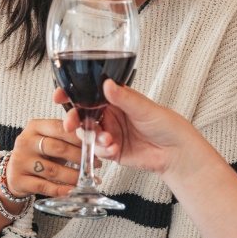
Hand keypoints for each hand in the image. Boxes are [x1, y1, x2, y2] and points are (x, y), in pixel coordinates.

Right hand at [6, 117, 90, 198]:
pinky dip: (61, 190)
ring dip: (74, 176)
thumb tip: (98, 141)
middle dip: (81, 157)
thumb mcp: (51, 140)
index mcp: (35, 127)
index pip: (60, 128)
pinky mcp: (18, 180)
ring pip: (53, 170)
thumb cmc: (40, 155)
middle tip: (97, 164)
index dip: (80, 136)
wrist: (14, 173)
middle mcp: (25, 141)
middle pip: (58, 148)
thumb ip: (68, 137)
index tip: (96, 145)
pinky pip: (44, 187)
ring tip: (90, 179)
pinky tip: (73, 191)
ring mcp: (20, 161)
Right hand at [55, 84, 198, 179]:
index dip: (72, 93)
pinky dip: (102, 150)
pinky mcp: (112, 151)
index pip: (89, 93)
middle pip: (83, 115)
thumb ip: (124, 98)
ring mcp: (110, 133)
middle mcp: (111, 115)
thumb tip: (107, 84)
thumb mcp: (145, 108)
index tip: (60, 96)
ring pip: (88, 134)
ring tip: (108, 140)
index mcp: (117, 99)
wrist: (176, 153)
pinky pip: (98, 151)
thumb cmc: (167, 125)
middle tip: (71, 124)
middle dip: (74, 119)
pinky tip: (114, 149)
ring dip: (93, 137)